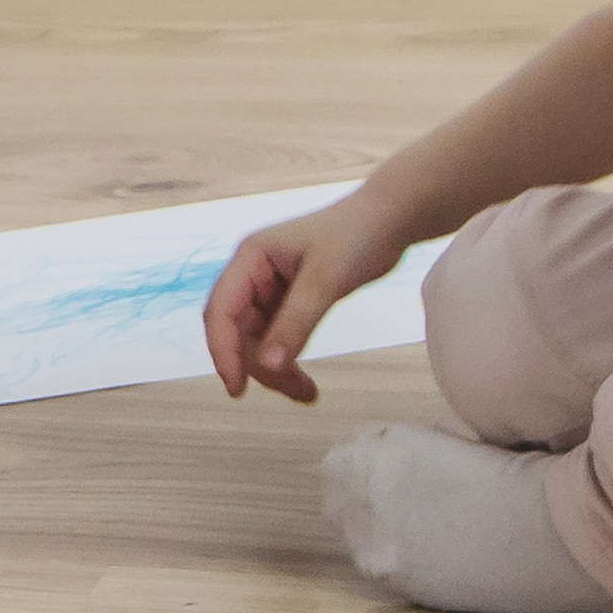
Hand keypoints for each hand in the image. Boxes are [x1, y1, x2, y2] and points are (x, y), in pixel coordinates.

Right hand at [204, 192, 412, 404]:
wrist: (392, 218)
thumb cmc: (357, 235)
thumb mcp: (325, 281)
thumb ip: (294, 324)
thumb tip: (268, 366)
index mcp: (250, 259)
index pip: (220, 311)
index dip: (223, 352)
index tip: (236, 388)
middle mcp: (252, 274)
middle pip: (236, 331)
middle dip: (258, 365)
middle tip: (292, 390)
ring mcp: (269, 289)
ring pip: (256, 341)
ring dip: (275, 370)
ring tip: (307, 393)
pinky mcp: (288, 301)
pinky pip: (277, 339)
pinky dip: (288, 361)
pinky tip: (304, 382)